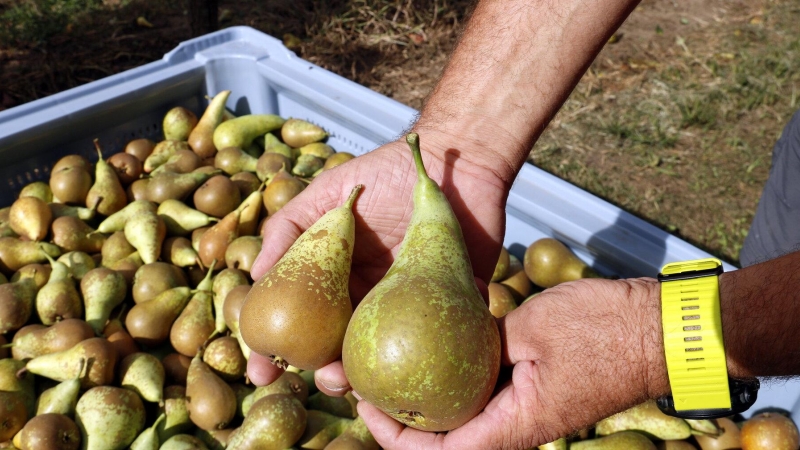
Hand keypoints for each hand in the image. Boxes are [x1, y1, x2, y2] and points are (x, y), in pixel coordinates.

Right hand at [246, 132, 514, 390]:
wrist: (456, 166)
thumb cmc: (386, 176)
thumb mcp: (329, 194)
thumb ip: (289, 227)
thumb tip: (252, 273)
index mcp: (337, 281)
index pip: (301, 322)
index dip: (275, 352)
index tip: (260, 373)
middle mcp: (367, 301)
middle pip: (337, 351)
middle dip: (322, 375)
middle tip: (319, 377)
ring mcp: (403, 309)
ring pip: (377, 357)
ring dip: (361, 379)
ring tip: (353, 380)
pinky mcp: (443, 311)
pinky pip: (427, 348)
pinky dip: (411, 366)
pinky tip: (396, 374)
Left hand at [358, 278, 667, 449]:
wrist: (658, 328)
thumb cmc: (603, 329)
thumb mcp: (530, 326)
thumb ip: (483, 340)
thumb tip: (443, 339)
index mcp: (516, 424)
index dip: (398, 436)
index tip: (369, 403)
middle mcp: (517, 426)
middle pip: (447, 440)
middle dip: (405, 417)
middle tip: (372, 380)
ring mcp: (526, 409)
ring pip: (464, 417)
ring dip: (429, 398)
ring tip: (395, 365)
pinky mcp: (532, 390)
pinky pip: (484, 394)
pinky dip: (456, 379)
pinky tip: (439, 347)